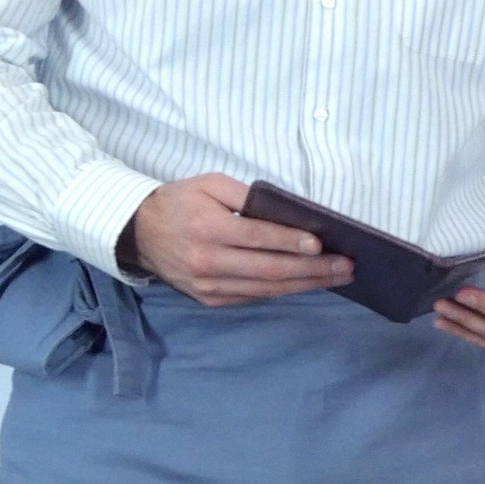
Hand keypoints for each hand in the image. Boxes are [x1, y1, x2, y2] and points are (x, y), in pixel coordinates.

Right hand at [127, 173, 352, 305]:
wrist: (138, 234)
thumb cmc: (179, 202)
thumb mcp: (208, 184)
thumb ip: (245, 197)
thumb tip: (288, 213)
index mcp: (206, 227)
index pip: (256, 237)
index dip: (290, 241)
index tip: (321, 244)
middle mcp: (207, 261)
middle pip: (269, 269)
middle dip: (313, 269)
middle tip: (346, 266)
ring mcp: (209, 285)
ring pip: (266, 288)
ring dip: (306, 284)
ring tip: (338, 277)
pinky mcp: (211, 299)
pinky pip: (254, 296)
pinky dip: (284, 291)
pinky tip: (309, 283)